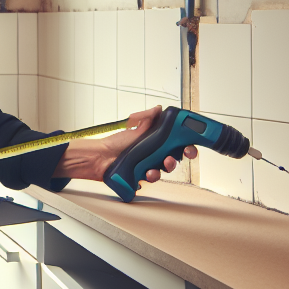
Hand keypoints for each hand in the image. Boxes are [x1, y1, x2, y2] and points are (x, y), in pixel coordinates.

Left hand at [56, 105, 197, 184]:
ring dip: (164, 169)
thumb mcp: (133, 127)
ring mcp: (149, 166)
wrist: (99, 157)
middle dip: (178, 158)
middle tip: (173, 157)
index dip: (186, 145)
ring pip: (164, 170)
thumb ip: (147, 117)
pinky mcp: (142, 177)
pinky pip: (151, 179)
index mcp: (156, 141)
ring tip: (156, 167)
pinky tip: (145, 174)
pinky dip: (150, 177)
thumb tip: (158, 109)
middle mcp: (154, 154)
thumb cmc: (115, 142)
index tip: (189, 146)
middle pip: (175, 158)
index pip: (177, 143)